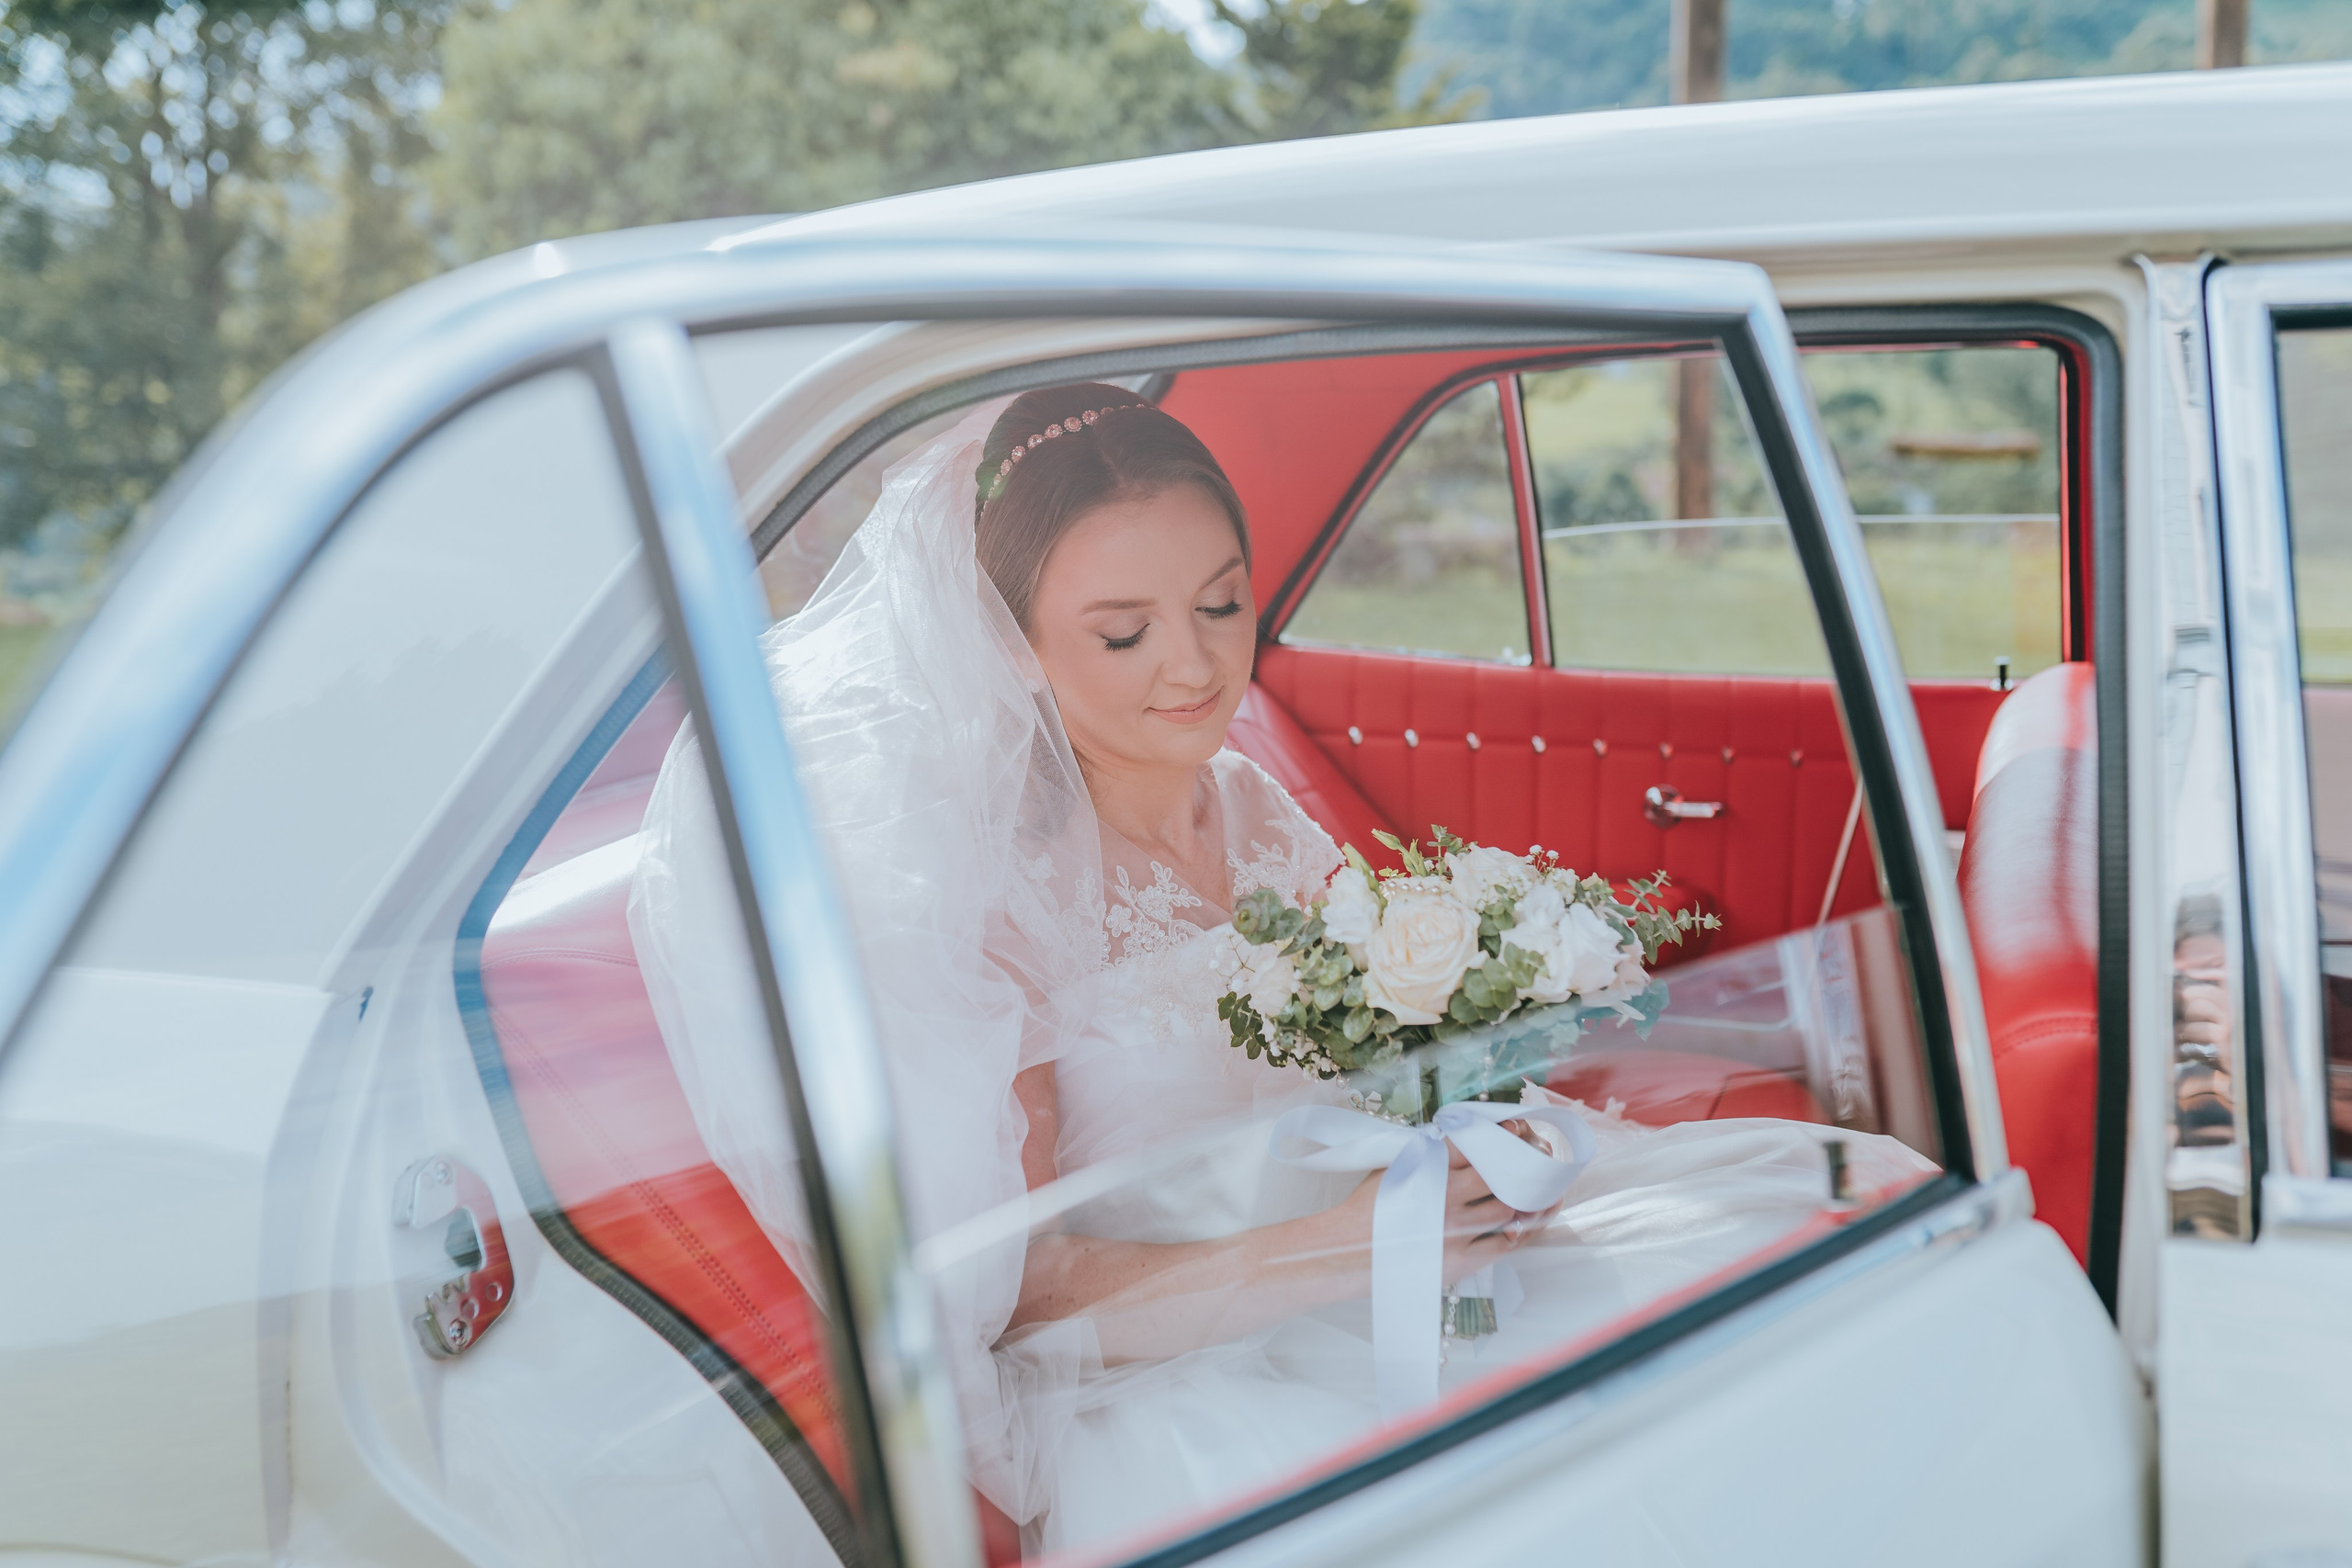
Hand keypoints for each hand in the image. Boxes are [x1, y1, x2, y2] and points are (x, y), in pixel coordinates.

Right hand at [1324, 1120, 1567, 1290]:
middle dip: (1520, 1163)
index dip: (1500, 1134)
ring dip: (1525, 1198)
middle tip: (1533, 1158)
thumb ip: (1426, 1153)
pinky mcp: (1462, 1259)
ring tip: (1538, 1190)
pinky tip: (1521, 1223)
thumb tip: (1457, 1140)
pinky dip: (1516, 1232)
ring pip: (1508, 1208)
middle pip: (1500, 1174)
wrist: (1347, 1252)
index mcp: (1430, 1167)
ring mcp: (1457, 1229)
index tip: (1515, 1129)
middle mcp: (1447, 1196)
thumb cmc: (1367, 1210)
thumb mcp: (1392, 1167)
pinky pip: (1503, 1244)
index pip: (1474, 1143)